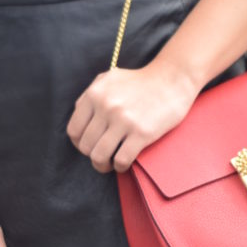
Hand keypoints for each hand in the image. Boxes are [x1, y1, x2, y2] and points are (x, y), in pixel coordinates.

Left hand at [66, 58, 198, 174]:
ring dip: (102, 166)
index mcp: (94, 94)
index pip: (74, 130)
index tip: (89, 146)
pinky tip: (124, 163)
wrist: (172, 79)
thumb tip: (78, 114)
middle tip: (102, 156)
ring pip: (99, 156)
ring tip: (109, 164)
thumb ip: (90, 94)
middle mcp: (106, 107)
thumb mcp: (110, 79)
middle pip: (86, 146)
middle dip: (92, 156)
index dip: (79, 144)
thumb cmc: (140, 81)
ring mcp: (123, 120)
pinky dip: (120, 166)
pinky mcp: (142, 133)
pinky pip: (121, 160)